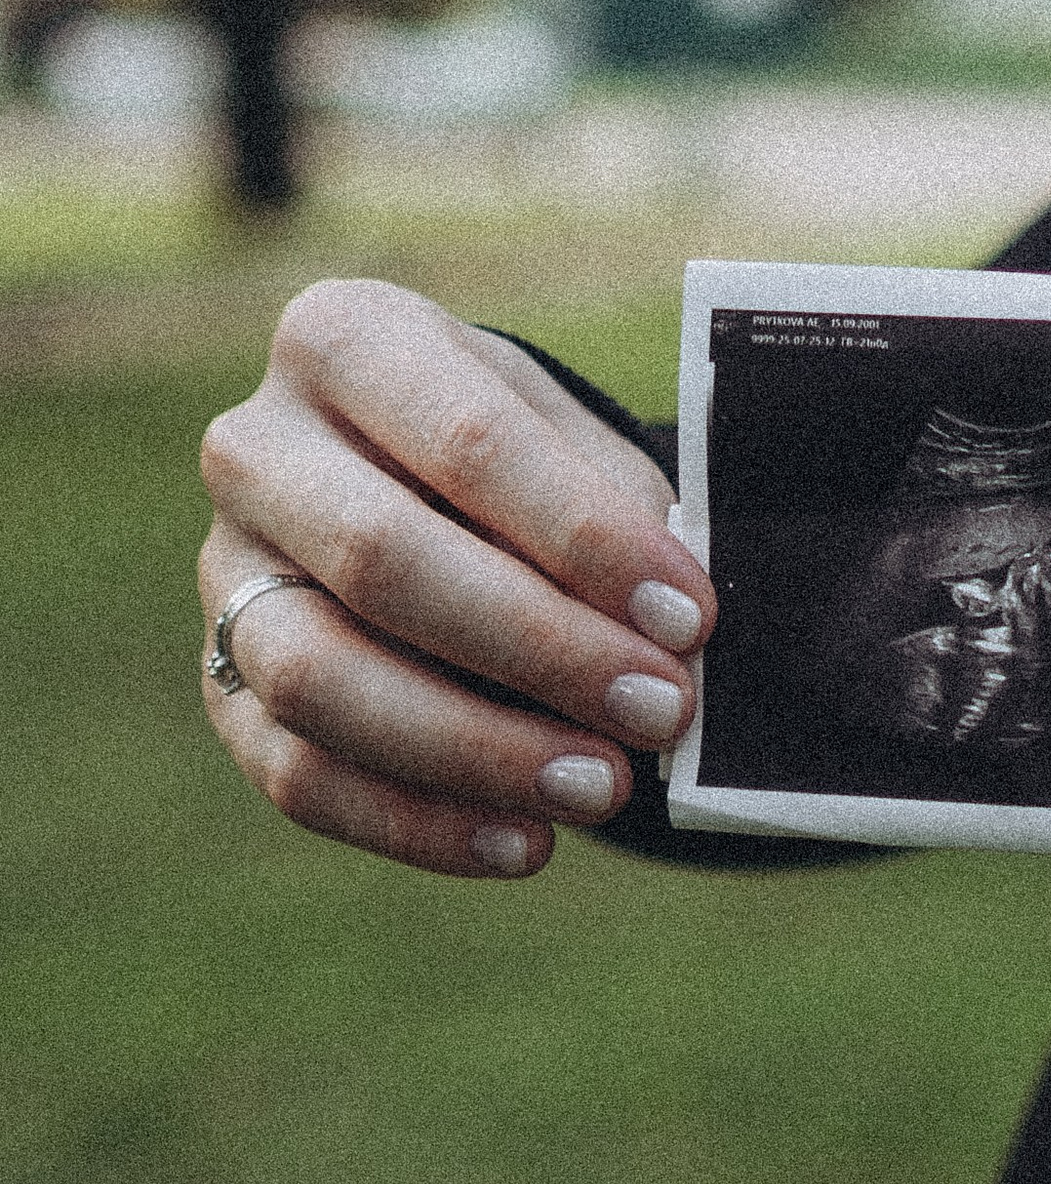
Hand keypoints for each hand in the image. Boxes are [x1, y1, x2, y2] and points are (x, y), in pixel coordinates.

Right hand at [197, 280, 710, 877]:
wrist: (447, 506)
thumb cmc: (531, 472)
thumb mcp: (582, 449)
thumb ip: (621, 522)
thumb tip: (672, 635)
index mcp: (347, 341)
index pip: (466, 442)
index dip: (584, 539)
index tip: (692, 617)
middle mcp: (258, 449)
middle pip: (382, 559)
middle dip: (538, 649)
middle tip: (663, 712)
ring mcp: (227, 574)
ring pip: (319, 678)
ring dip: (474, 750)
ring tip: (605, 789)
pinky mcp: (225, 688)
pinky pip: (300, 775)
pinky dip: (419, 824)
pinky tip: (525, 843)